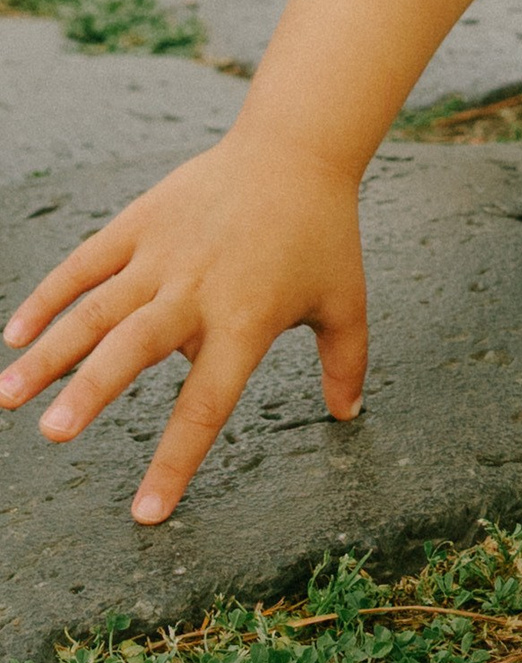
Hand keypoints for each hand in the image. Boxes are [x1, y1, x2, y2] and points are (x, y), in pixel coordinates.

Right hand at [1, 131, 367, 523]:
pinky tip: (13, 335)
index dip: (176, 460)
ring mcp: (163, 253)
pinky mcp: (141, 222)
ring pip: (97, 308)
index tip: (146, 512)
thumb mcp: (346, 301)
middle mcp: (198, 290)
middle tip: (52, 434)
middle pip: (136, 348)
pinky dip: (48, 296)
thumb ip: (346, 362)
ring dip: (50, 352)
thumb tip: (348, 415)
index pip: (207, 403)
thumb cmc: (324, 233)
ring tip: (8, 396)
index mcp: (246, 321)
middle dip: (91, 392)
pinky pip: (86, 262)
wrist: (297, 150)